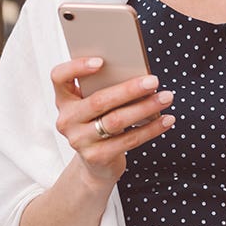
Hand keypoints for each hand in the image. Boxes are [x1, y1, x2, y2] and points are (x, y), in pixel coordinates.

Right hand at [50, 57, 175, 185]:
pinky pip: (129, 140)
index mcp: (64, 99)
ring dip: (145, 108)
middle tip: (154, 81)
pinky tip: (167, 119)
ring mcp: (79, 140)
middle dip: (129, 89)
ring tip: (166, 97)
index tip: (101, 61)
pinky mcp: (96, 157)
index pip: (59, 77)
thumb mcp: (96, 105)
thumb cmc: (100, 122)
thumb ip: (105, 88)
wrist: (96, 164)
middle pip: (98, 101)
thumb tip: (138, 74)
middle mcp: (67, 120)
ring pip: (116, 121)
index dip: (77, 67)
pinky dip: (151, 129)